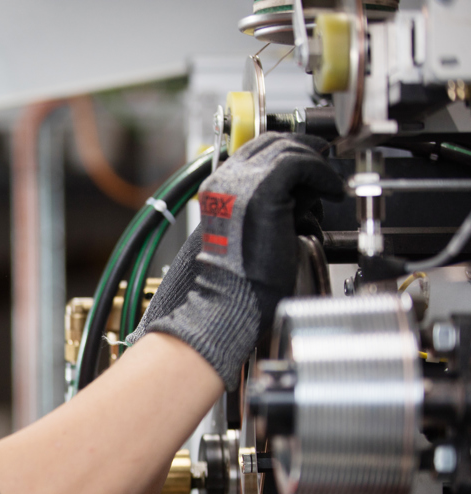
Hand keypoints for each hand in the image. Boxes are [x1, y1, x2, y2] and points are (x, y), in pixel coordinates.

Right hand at [200, 133, 343, 326]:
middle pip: (271, 142)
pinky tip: (332, 191)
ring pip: (287, 150)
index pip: (255, 149)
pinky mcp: (262, 191)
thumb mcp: (252, 226)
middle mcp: (225, 180)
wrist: (232, 296)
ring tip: (330, 185)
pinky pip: (300, 165)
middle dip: (303, 149)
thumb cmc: (242, 274)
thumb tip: (304, 188)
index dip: (287, 150)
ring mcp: (241, 183)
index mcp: (217, 188)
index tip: (310, 158)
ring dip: (315, 164)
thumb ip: (269, 200)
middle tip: (326, 162)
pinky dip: (321, 174)